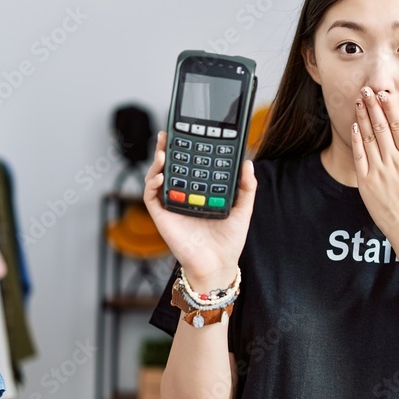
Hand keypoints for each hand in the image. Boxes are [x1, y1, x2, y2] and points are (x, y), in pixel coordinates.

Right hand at [143, 131, 256, 290]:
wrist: (219, 264)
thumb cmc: (229, 241)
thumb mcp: (243, 209)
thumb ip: (247, 187)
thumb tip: (248, 163)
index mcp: (200, 192)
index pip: (190, 166)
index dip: (185, 150)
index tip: (186, 134)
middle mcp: (183, 196)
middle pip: (169, 168)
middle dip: (164, 150)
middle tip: (165, 135)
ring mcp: (171, 205)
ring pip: (156, 178)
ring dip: (156, 164)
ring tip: (162, 152)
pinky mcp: (162, 216)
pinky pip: (151, 197)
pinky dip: (152, 184)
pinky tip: (161, 176)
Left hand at [351, 86, 398, 250]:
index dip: (390, 108)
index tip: (385, 94)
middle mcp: (394, 162)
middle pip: (381, 127)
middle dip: (373, 106)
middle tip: (367, 89)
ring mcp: (379, 172)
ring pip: (368, 138)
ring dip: (363, 118)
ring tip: (359, 101)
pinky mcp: (366, 183)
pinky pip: (359, 156)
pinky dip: (356, 140)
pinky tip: (354, 126)